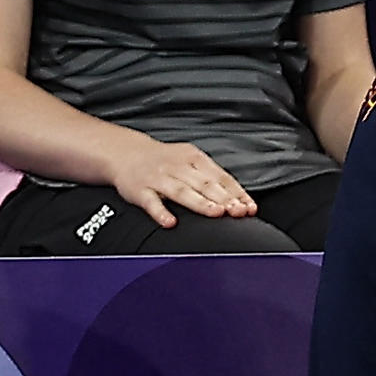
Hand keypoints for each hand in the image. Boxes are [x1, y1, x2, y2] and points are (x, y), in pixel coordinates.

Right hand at [113, 137, 254, 227]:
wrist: (126, 153)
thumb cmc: (166, 161)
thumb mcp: (191, 161)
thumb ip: (213, 178)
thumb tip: (240, 200)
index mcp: (194, 159)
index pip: (221, 177)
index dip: (236, 193)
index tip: (249, 207)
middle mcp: (178, 167)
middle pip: (205, 184)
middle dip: (224, 198)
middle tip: (238, 211)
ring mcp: (158, 178)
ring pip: (182, 191)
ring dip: (200, 203)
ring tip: (216, 213)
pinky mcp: (139, 190)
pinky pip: (151, 202)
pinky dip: (160, 212)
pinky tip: (170, 222)